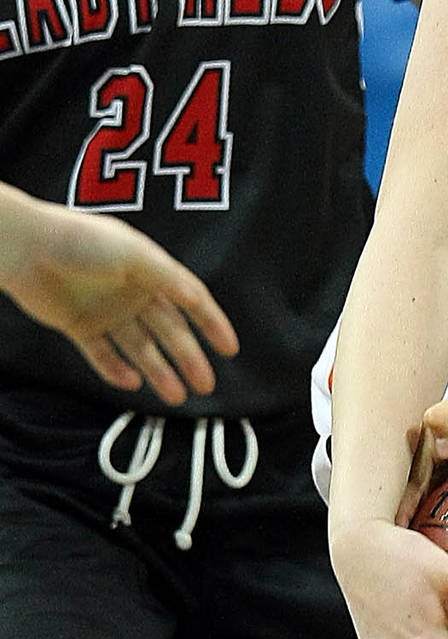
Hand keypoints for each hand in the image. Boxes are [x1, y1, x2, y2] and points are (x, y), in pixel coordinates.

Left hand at [0, 200, 238, 404]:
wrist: (28, 249)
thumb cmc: (83, 242)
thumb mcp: (136, 254)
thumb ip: (169, 278)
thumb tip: (198, 299)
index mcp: (153, 272)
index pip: (191, 302)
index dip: (212, 324)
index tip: (229, 349)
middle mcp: (134, 294)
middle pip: (169, 332)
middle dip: (189, 358)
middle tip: (205, 384)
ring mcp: (108, 312)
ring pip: (140, 348)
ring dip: (159, 372)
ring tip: (176, 396)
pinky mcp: (80, 326)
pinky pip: (103, 354)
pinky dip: (116, 370)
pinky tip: (133, 383)